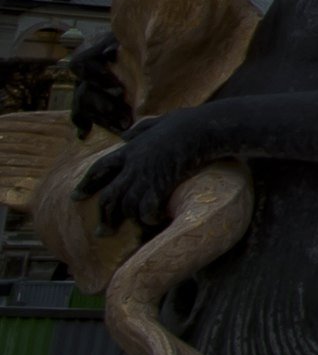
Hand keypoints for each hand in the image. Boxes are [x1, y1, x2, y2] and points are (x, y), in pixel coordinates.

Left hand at [88, 111, 212, 232]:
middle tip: (102, 234)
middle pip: (109, 195)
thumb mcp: (159, 121)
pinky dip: (149, 217)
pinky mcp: (162, 183)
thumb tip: (124, 135)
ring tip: (137, 226)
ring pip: (127, 205)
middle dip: (104, 217)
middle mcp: (133, 165)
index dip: (86, 184)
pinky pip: (147, 208)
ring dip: (131, 219)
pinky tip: (156, 219)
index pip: (99, 168)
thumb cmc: (188, 121)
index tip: (75, 197)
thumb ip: (140, 129)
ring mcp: (147, 175)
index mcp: (130, 149)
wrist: (205, 128)